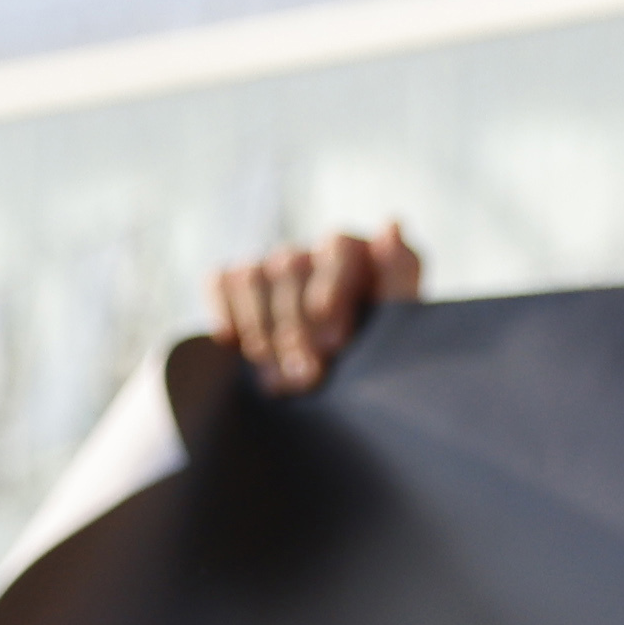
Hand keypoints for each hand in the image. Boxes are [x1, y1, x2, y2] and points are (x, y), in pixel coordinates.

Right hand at [208, 221, 424, 393]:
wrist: (326, 399)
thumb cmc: (366, 357)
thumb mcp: (395, 321)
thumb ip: (401, 275)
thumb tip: (390, 225)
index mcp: (355, 253)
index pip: (337, 246)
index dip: (332, 290)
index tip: (335, 341)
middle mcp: (311, 253)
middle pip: (290, 266)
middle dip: (295, 328)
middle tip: (307, 376)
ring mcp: (270, 265)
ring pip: (252, 276)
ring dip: (260, 330)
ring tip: (276, 377)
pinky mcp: (233, 281)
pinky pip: (222, 281)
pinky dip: (227, 312)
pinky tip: (235, 345)